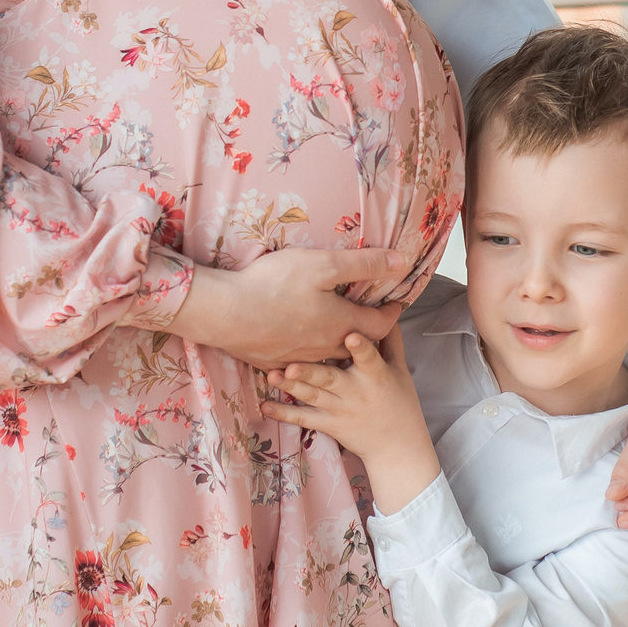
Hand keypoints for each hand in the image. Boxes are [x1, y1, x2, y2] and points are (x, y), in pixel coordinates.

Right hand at [162, 246, 405, 366]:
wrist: (225, 313)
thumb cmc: (275, 284)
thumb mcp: (323, 264)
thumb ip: (363, 264)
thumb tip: (402, 263)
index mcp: (342, 325)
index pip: (382, 326)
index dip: (392, 312)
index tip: (395, 303)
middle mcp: (325, 348)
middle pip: (355, 344)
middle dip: (365, 329)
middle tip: (365, 311)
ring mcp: (299, 360)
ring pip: (328, 355)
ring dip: (336, 342)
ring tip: (333, 325)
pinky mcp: (275, 363)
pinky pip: (299, 361)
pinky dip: (306, 352)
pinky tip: (296, 338)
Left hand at [261, 328, 439, 512]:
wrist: (397, 448)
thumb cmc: (401, 403)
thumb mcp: (399, 370)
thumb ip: (391, 341)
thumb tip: (388, 313)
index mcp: (375, 376)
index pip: (368, 358)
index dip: (360, 348)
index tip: (351, 336)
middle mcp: (355, 392)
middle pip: (330, 379)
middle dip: (310, 373)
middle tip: (291, 365)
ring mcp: (339, 410)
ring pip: (312, 396)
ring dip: (291, 387)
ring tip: (272, 376)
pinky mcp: (329, 424)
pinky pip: (304, 419)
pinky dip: (285, 414)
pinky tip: (265, 407)